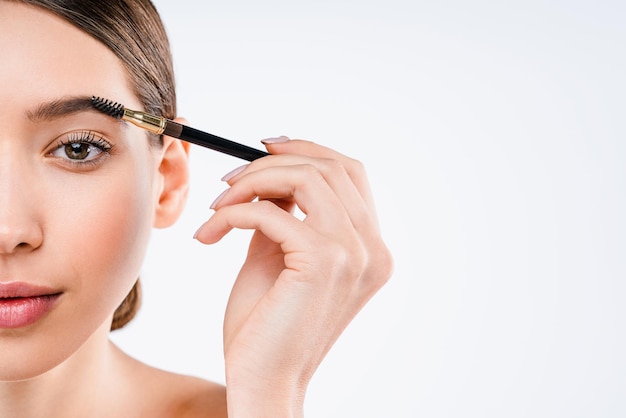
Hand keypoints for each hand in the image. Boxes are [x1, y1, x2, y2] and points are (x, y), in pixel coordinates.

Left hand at [194, 138, 392, 416]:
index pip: (351, 173)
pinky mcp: (324, 262)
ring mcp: (355, 253)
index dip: (308, 150)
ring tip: (218, 205)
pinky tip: (211, 232)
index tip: (263, 148)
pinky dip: (235, 212)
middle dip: (274, 161)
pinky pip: (272, 212)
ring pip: (307, 177)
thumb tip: (271, 170)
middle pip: (331, 166)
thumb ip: (284, 213)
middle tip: (229, 178)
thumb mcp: (278, 256)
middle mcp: (373, 247)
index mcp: (370, 247)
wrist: (263, 380)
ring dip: (252, 181)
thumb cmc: (266, 324)